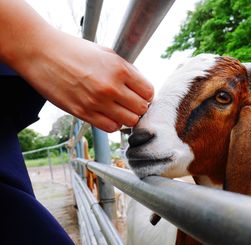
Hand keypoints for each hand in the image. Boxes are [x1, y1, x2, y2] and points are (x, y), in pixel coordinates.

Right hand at [17, 29, 152, 131]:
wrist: (41, 53)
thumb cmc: (74, 50)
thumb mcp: (106, 53)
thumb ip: (126, 71)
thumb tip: (140, 88)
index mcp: (119, 69)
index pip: (149, 92)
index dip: (146, 95)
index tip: (140, 95)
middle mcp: (111, 87)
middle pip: (141, 109)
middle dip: (138, 107)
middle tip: (130, 103)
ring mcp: (97, 102)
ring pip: (129, 122)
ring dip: (127, 117)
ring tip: (119, 110)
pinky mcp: (83, 113)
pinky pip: (110, 128)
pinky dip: (113, 124)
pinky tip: (108, 115)